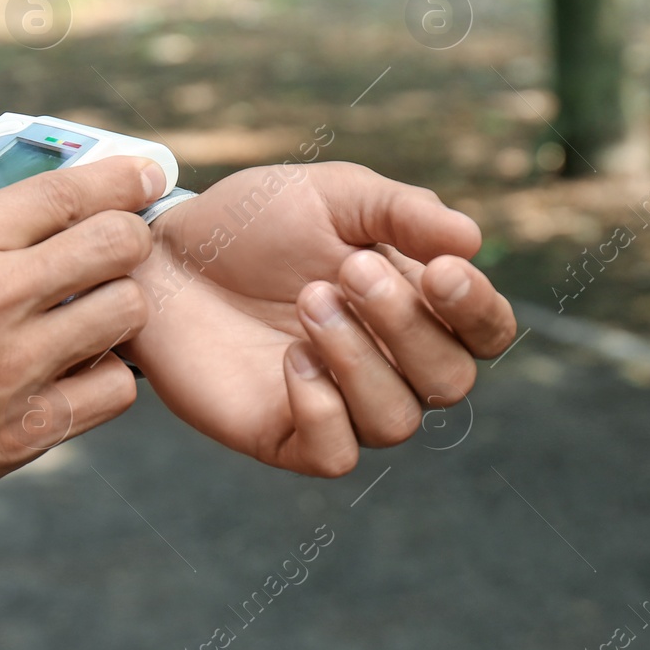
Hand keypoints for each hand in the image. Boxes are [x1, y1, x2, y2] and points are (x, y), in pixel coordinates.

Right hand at [0, 156, 164, 550]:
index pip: (68, 191)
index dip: (123, 177)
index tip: (147, 173)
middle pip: (119, 243)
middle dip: (129, 238)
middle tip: (121, 248)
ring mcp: (17, 365)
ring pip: (127, 313)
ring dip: (119, 309)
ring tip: (92, 317)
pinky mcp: (27, 430)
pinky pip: (113, 389)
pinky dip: (105, 378)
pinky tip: (77, 376)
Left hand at [125, 161, 515, 476]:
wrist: (164, 254)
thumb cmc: (255, 222)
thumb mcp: (333, 195)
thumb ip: (403, 211)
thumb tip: (471, 238)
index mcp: (417, 306)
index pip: (485, 332)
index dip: (478, 310)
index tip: (440, 270)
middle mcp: (390, 365)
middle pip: (449, 380)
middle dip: (406, 324)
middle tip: (349, 271)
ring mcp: (340, 405)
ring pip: (398, 421)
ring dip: (360, 359)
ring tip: (309, 301)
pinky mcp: (286, 435)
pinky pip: (337, 453)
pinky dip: (323, 407)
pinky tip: (290, 357)